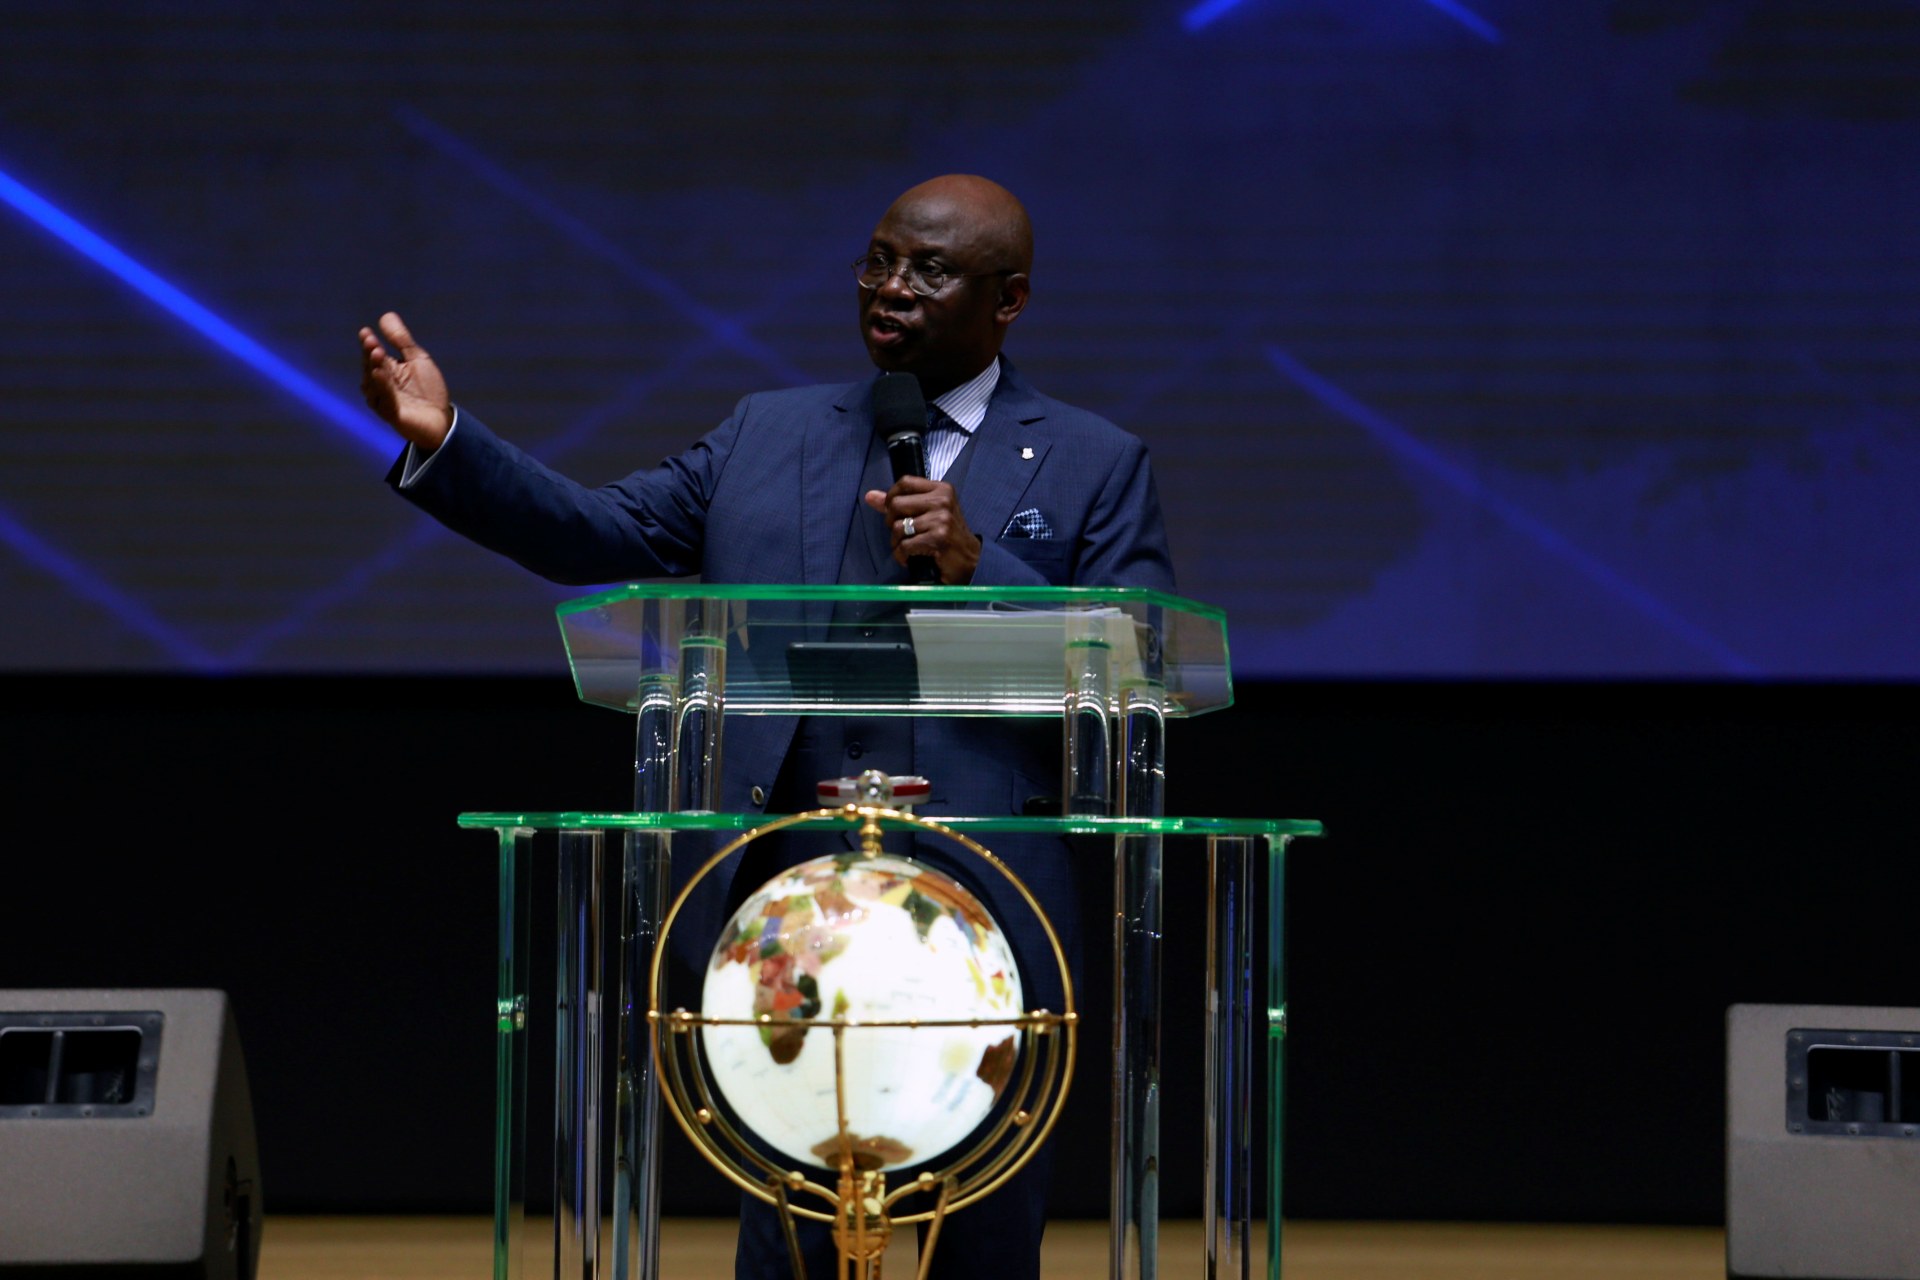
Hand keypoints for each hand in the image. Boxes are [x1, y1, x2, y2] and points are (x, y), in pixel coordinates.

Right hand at [358, 311, 453, 450]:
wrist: (442, 418)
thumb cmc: (428, 389)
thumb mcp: (417, 359)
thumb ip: (402, 340)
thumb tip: (386, 315)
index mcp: (385, 370)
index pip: (372, 354)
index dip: (368, 343)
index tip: (365, 332)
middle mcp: (379, 385)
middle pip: (371, 367)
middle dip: (370, 354)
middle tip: (372, 342)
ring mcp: (383, 400)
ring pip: (374, 384)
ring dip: (375, 368)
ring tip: (377, 353)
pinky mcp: (392, 415)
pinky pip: (385, 400)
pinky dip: (382, 387)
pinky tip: (379, 374)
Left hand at [863, 477, 980, 583]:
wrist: (971, 560)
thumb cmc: (948, 536)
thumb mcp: (928, 513)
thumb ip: (900, 502)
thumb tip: (870, 496)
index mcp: (942, 489)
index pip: (905, 482)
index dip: (891, 496)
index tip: (893, 511)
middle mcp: (943, 501)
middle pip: (896, 504)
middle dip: (891, 523)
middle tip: (901, 534)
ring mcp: (941, 519)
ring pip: (899, 527)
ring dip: (897, 542)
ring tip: (907, 548)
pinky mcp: (938, 539)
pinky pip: (905, 545)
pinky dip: (902, 555)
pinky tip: (910, 558)